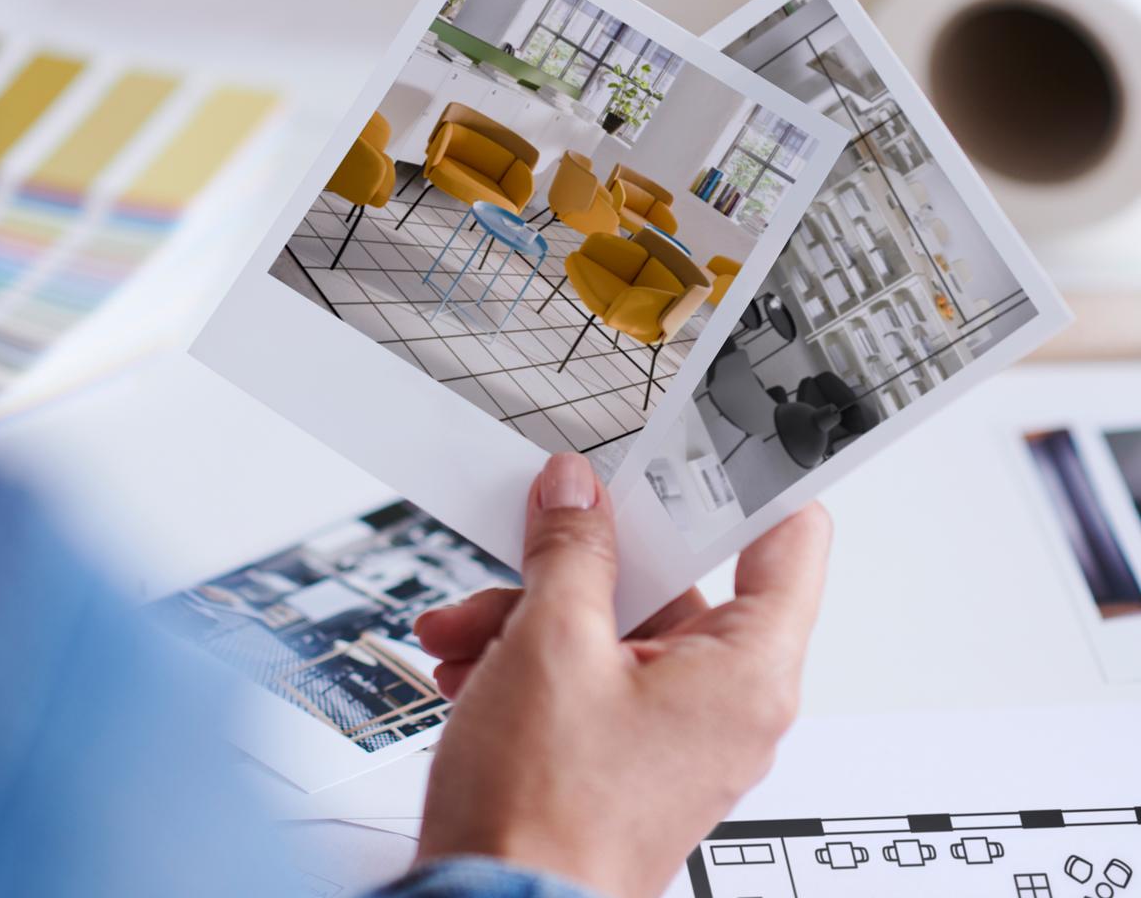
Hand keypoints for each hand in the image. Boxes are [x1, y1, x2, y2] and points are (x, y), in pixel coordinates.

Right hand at [414, 454, 831, 897]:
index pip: (789, 541)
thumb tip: (576, 495)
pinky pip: (588, 671)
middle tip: (533, 539)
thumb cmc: (546, 820)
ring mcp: (670, 732)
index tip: (715, 436)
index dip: (751, 480)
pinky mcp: (622, 753)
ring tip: (467, 628)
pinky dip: (529, 657)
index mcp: (745, 673)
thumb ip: (571, 550)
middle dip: (581, 560)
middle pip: (672, 580)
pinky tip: (470, 664)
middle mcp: (722, 704)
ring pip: (614, 625)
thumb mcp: (550, 644)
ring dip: (532, 611)